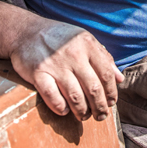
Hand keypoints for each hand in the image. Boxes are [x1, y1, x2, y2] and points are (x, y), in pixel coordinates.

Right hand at [9, 19, 123, 120]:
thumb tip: (120, 79)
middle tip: (101, 116)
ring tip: (84, 116)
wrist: (26, 31)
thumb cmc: (60, 39)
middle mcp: (73, 54)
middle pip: (93, 88)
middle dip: (100, 107)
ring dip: (82, 111)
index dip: (111, 92)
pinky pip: (53, 98)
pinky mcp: (37, 74)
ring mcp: (55, 64)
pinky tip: (65, 110)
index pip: (106, 74)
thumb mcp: (84, 40)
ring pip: (75, 97)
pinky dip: (61, 108)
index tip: (111, 102)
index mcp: (87, 44)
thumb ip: (103, 58)